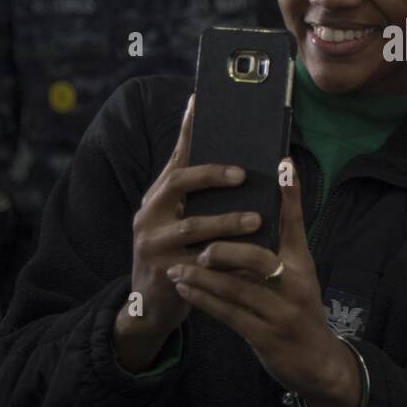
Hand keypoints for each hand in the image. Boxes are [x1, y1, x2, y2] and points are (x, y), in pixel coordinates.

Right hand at [114, 94, 251, 371]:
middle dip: (211, 175)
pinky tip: (247, 258)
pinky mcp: (163, 272)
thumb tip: (234, 158)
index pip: (176, 156)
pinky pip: (198, 263)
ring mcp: (152, 243)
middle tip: (242, 174)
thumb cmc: (177, 252)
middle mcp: (149, 214)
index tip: (201, 102)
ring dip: (226, 221)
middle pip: (177, 184)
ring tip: (256, 220)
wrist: (152, 304)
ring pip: (191, 227)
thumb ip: (201, 192)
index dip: (188, 129)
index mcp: (159, 196)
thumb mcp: (182, 218)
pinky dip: (224, 259)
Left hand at [171, 159, 361, 406]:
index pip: (297, 224)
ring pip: (234, 289)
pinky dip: (203, 299)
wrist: (317, 361)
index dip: (291, 195)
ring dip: (201, 277)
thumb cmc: (301, 309)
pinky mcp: (263, 336)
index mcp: (303, 265)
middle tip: (200, 245)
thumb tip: (251, 217)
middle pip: (257, 260)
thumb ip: (281, 250)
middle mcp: (294, 286)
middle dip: (224, 251)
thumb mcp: (301, 276)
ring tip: (177, 267)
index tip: (283, 164)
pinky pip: (228, 314)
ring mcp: (279, 313)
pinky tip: (185, 289)